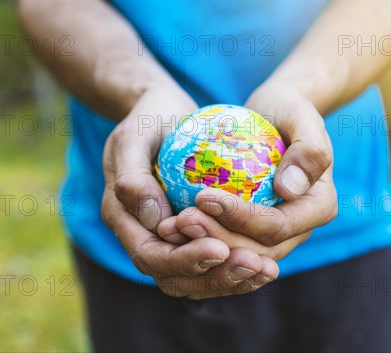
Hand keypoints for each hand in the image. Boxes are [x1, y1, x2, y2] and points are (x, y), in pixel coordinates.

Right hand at [101, 86, 278, 298]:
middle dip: (216, 277)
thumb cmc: (149, 117)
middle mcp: (144, 236)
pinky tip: (267, 260)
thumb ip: (133, 177)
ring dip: (231, 279)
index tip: (220, 249)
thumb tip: (153, 221)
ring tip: (267, 269)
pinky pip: (212, 260)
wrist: (164, 112)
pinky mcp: (192, 233)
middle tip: (255, 265)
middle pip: (176, 278)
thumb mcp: (135, 136)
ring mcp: (169, 238)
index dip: (184, 260)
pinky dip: (237, 265)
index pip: (151, 256)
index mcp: (123, 218)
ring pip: (196, 278)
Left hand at [158, 90, 336, 256]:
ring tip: (172, 226)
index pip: (277, 227)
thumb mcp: (301, 115)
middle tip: (181, 220)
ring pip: (239, 254)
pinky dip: (201, 238)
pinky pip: (227, 241)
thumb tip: (289, 190)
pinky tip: (172, 226)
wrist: (275, 114)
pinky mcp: (253, 230)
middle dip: (217, 239)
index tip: (203, 197)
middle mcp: (300, 228)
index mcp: (319, 207)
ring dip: (204, 244)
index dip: (240, 219)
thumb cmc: (288, 109)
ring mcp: (277, 233)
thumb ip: (309, 150)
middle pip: (257, 250)